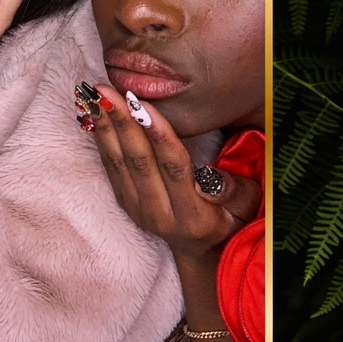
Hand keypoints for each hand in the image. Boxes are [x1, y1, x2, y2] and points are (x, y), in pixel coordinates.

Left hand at [90, 86, 261, 259]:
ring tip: (96, 96)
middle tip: (107, 91)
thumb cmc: (229, 220)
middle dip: (122, 122)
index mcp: (192, 215)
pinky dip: (102, 140)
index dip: (157, 135)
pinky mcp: (125, 203)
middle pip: (138, 162)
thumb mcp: (246, 209)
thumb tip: (212, 178)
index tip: (142, 105)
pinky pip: (111, 168)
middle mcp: (159, 214)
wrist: (201, 250)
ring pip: (119, 163)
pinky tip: (96, 115)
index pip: (173, 167)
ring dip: (106, 127)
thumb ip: (235, 192)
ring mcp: (138, 210)